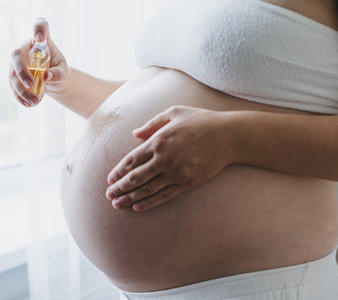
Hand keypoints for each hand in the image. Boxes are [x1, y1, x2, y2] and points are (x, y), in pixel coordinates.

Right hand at [8, 18, 67, 106]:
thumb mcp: (63, 71)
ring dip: (22, 90)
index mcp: (41, 41)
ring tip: (35, 102)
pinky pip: (12, 86)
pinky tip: (29, 105)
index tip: (40, 36)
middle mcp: (25, 48)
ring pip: (12, 74)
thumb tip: (47, 76)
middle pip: (17, 54)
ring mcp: (16, 61)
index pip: (39, 25)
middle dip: (22, 70)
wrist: (52, 80)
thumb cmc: (58, 70)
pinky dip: (19, 96)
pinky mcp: (13, 75)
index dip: (38, 28)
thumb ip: (58, 73)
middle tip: (31, 84)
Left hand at [106, 105, 236, 211]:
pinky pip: (164, 195)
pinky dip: (150, 202)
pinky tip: (138, 206)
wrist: (229, 136)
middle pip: (135, 178)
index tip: (109, 179)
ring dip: (130, 198)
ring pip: (147, 189)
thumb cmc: (201, 121)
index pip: (131, 160)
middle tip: (109, 196)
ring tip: (118, 205)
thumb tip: (134, 134)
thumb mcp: (174, 113)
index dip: (118, 171)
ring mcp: (176, 172)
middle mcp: (164, 158)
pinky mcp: (188, 183)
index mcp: (158, 141)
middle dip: (119, 188)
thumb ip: (152, 124)